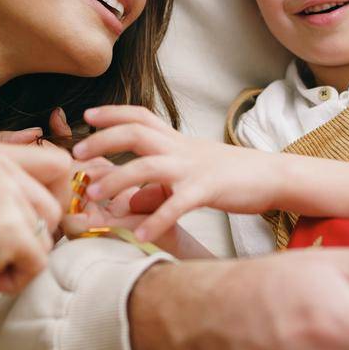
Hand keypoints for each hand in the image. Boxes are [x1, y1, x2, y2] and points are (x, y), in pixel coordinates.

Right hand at [0, 140, 78, 321]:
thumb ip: (8, 191)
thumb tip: (65, 207)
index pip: (58, 163)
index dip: (56, 195)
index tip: (32, 222)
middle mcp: (0, 166)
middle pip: (57, 204)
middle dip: (36, 235)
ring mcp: (6, 196)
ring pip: (49, 236)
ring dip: (21, 259)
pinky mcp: (10, 231)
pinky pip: (39, 264)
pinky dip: (15, 281)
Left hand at [72, 105, 286, 242]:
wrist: (272, 175)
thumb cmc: (229, 175)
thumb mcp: (190, 170)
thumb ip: (159, 182)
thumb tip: (127, 200)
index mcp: (177, 141)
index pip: (141, 116)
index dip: (113, 113)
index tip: (86, 115)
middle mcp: (181, 148)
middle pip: (136, 133)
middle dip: (102, 140)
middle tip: (76, 155)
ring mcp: (194, 168)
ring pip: (148, 166)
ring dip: (117, 180)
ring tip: (96, 197)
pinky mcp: (208, 189)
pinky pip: (177, 204)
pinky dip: (156, 221)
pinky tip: (138, 237)